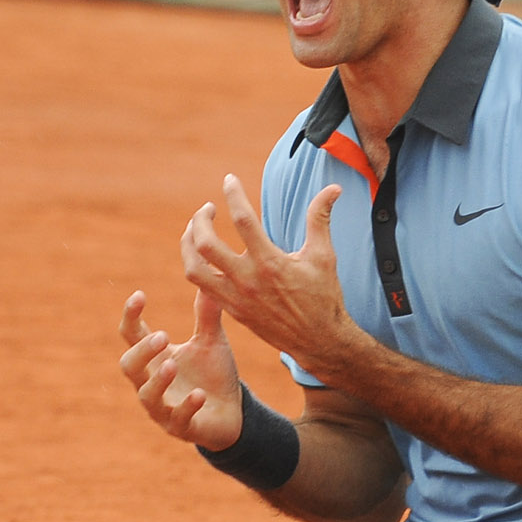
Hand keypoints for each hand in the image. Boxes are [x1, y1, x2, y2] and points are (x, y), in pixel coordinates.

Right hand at [118, 287, 241, 450]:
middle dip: (142, 352)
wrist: (234, 414)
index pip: (132, 335)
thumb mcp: (212, 341)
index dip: (131, 316)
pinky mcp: (182, 428)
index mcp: (155, 358)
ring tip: (172, 364)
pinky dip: (187, 407)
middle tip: (162, 336)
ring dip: (158, 381)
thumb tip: (208, 271)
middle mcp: (152, 382)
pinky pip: (178, 419)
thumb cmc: (213, 376)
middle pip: (129, 366)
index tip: (139, 295)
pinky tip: (199, 395)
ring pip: (147, 396)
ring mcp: (164, 408)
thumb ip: (206, 313)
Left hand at [183, 176, 350, 372]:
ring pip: (195, 269)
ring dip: (188, 245)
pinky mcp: (233, 310)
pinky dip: (198, 267)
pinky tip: (204, 255)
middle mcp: (248, 280)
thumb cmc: (324, 296)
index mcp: (270, 262)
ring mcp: (237, 298)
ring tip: (194, 230)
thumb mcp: (323, 255)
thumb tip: (334, 188)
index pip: (242, 220)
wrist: (319, 341)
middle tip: (207, 208)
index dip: (233, 194)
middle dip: (200, 220)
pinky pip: (203, 287)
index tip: (228, 180)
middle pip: (206, 244)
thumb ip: (320, 218)